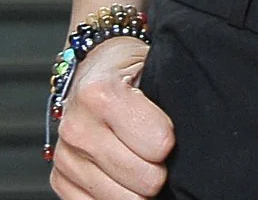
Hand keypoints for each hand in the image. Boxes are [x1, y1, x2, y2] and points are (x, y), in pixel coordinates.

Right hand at [49, 37, 172, 199]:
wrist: (94, 69)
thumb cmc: (130, 71)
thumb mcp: (156, 68)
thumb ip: (172, 100)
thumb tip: (197, 136)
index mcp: (100, 94)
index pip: (159, 144)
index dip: (171, 140)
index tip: (167, 129)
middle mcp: (77, 127)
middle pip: (145, 179)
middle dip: (158, 167)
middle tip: (154, 148)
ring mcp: (66, 156)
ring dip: (138, 185)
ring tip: (138, 157)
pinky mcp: (60, 179)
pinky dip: (118, 193)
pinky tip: (119, 171)